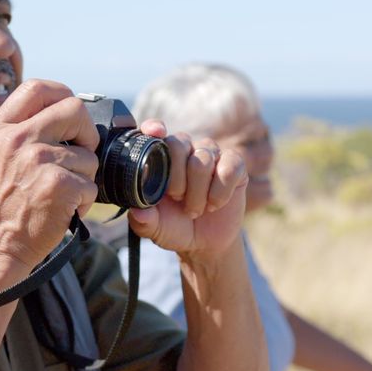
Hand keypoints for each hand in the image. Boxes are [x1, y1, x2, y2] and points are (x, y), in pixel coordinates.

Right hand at [0, 80, 99, 268]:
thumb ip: (15, 134)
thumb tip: (55, 115)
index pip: (36, 88)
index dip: (63, 94)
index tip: (71, 112)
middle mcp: (15, 140)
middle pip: (73, 110)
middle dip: (87, 132)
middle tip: (83, 152)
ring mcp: (37, 161)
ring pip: (87, 155)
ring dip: (83, 178)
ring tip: (61, 196)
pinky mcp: (57, 185)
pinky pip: (90, 184)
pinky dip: (85, 201)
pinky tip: (64, 212)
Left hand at [126, 122, 248, 259]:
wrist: (205, 243)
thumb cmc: (175, 227)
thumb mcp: (155, 228)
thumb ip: (143, 221)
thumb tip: (137, 212)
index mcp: (161, 159)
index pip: (155, 132)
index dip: (154, 128)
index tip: (155, 132)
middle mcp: (186, 151)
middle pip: (179, 143)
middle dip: (176, 177)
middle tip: (178, 199)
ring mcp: (211, 156)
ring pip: (203, 159)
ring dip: (197, 192)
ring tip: (195, 210)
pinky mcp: (234, 165)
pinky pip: (228, 168)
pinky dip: (220, 191)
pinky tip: (214, 204)